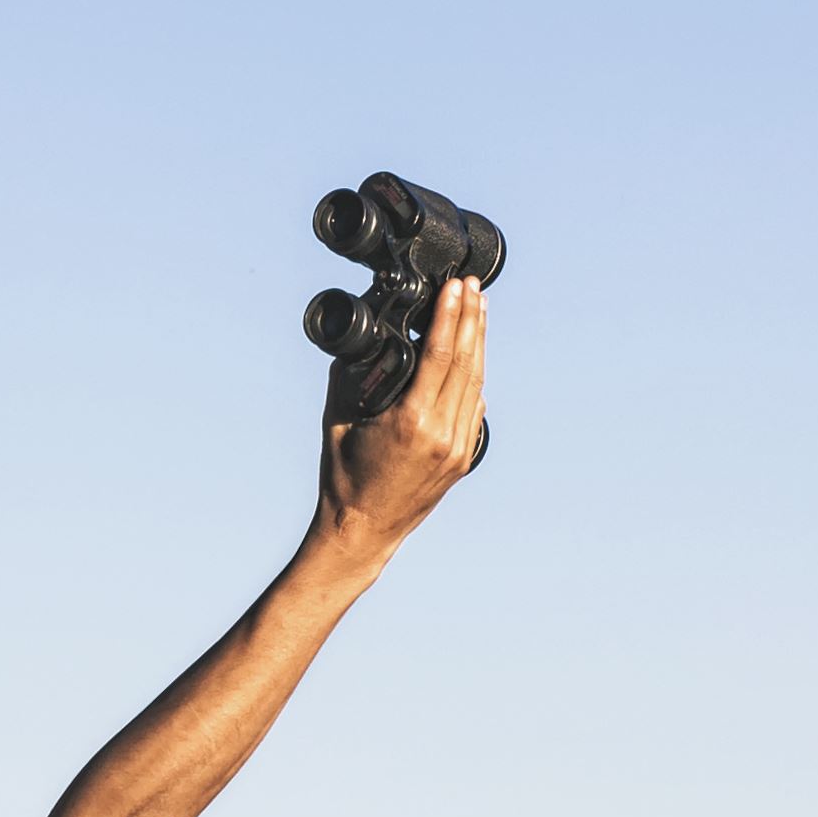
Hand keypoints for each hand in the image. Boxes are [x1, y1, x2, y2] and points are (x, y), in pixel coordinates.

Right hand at [314, 275, 487, 559]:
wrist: (363, 531)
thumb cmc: (343, 476)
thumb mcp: (339, 417)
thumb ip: (354, 374)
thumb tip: (367, 335)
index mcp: (411, 422)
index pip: (441, 354)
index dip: (451, 315)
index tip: (456, 286)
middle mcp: (443, 434)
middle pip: (467, 362)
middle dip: (471, 318)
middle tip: (474, 286)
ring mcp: (459, 448)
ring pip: (477, 382)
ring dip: (478, 342)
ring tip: (479, 308)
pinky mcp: (465, 458)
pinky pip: (475, 406)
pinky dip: (476, 375)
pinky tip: (474, 353)